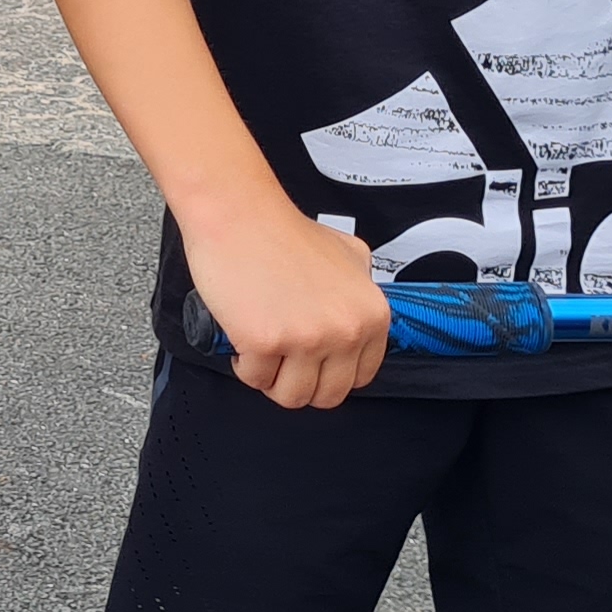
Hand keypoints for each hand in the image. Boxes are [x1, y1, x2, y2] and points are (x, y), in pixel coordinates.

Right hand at [182, 204, 388, 410]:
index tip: (312, 364)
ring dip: (272, 380)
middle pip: (328, 395)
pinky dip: (245, 366)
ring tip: (262, 354)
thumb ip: (362, 289)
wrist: (240, 215)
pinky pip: (255, 379)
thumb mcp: (349, 252)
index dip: (330, 374)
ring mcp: (306, 339)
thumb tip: (358, 317)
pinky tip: (242, 342)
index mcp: (371, 315)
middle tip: (282, 362)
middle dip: (301, 383)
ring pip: (292, 396)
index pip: (360, 378)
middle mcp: (345, 331)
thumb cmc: (283, 231)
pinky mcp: (265, 342)